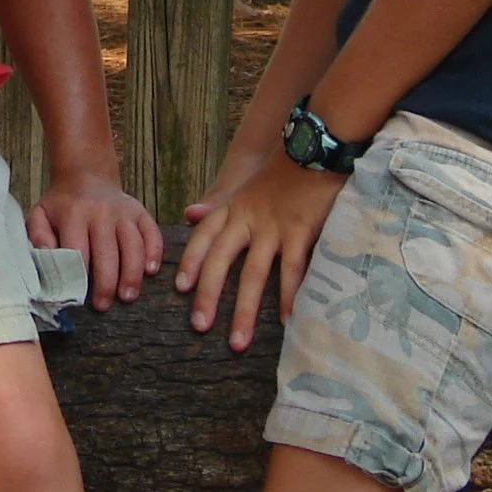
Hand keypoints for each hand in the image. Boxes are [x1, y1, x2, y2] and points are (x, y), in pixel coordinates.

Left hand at [28, 171, 164, 310]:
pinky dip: (154, 253)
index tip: (78, 297)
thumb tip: (47, 255)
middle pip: (107, 253)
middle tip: (103, 305)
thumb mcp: (40, 214)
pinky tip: (150, 271)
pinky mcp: (140, 212)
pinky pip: (152, 233)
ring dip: (131, 274)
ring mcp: (123, 211)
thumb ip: (38, 235)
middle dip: (106, 283)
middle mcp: (101, 211)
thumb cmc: (62, 204)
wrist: (86, 177)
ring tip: (127, 296)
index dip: (79, 276)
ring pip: (133, 246)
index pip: (78, 250)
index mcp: (74, 213)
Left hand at [173, 155, 345, 350]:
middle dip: (206, 295)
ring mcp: (272, 226)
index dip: (190, 262)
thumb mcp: (243, 187)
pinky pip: (291, 269)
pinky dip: (288, 296)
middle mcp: (246, 219)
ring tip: (237, 341)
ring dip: (243, 310)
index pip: (203, 237)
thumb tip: (188, 215)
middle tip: (198, 326)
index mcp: (232, 208)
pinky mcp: (299, 231)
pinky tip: (286, 320)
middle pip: (219, 261)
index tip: (179, 289)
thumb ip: (218, 205)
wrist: (313, 150)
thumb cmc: (280, 173)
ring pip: (252, 274)